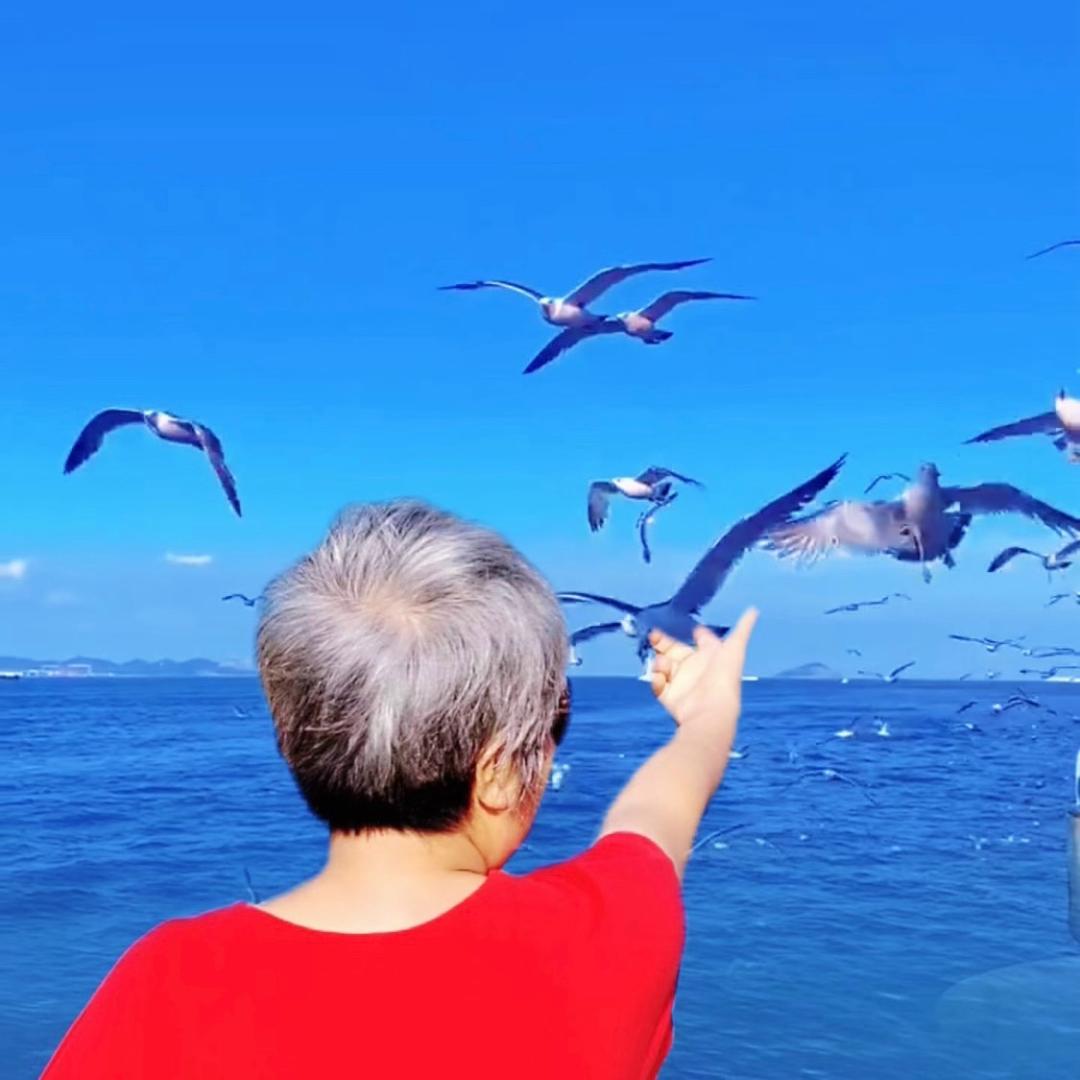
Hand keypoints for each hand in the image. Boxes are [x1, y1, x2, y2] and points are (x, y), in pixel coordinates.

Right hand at [649, 609, 757, 741]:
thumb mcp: (734, 648)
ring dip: (659, 662)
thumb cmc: (724, 678)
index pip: (698, 639)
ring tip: (663, 665)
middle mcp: (694, 668)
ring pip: (663, 665)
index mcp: (709, 656)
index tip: (676, 623)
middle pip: (673, 649)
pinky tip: (661, 679)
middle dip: (662, 642)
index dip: (690, 631)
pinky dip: (656, 680)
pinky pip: (657, 684)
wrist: (710, 710)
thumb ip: (743, 628)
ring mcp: (681, 683)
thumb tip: (754, 609)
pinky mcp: (669, 696)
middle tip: (654, 636)